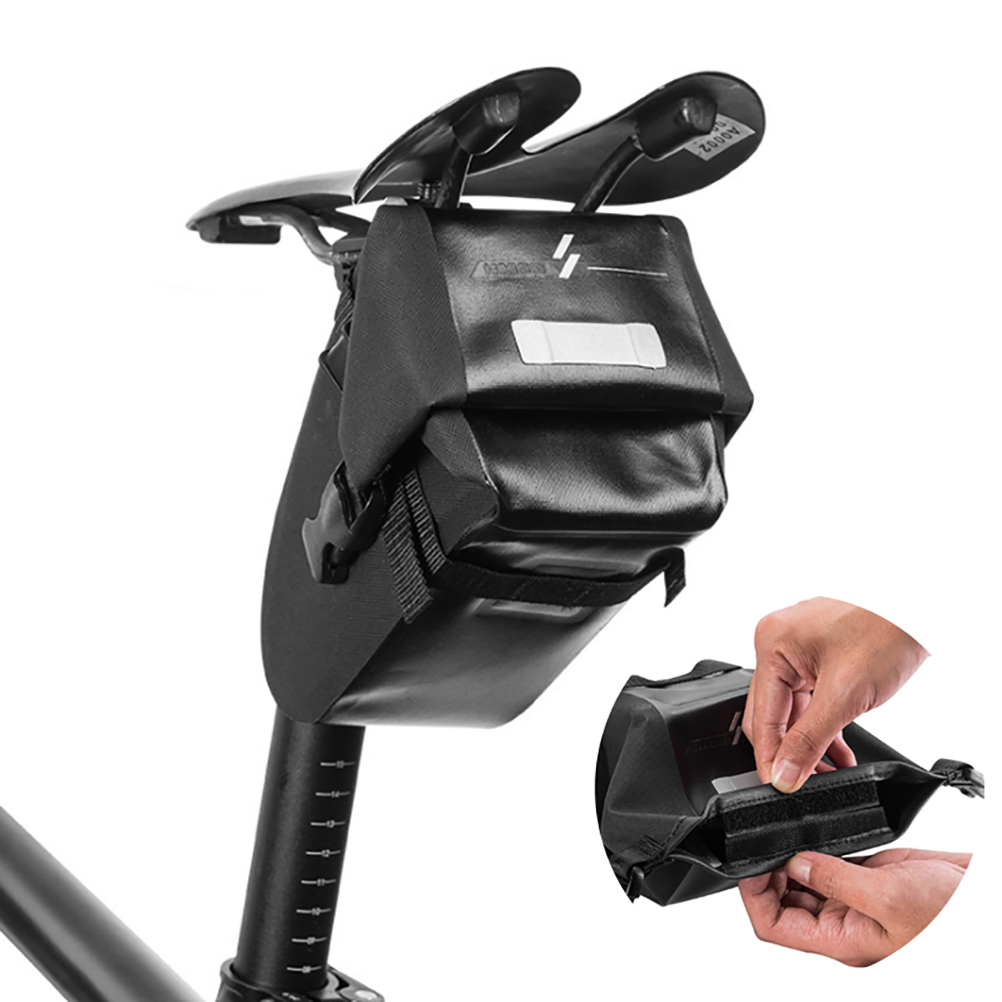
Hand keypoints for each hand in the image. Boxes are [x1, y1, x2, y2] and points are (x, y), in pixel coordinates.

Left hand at [739, 848, 970, 965]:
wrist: (985, 895)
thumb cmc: (950, 912)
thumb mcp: (887, 897)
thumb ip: (834, 880)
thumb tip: (792, 864)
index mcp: (842, 940)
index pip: (775, 926)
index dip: (754, 896)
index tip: (747, 864)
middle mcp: (843, 922)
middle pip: (783, 902)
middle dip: (767, 873)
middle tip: (761, 842)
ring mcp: (854, 899)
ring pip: (802, 881)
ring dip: (788, 859)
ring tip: (780, 834)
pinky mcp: (867, 876)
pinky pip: (827, 864)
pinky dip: (812, 848)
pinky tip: (808, 832)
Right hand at [742, 598, 927, 791]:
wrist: (921, 609)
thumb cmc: (888, 630)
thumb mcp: (846, 695)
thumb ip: (810, 739)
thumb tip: (784, 772)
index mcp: (771, 643)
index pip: (762, 714)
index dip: (771, 756)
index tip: (780, 787)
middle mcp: (777, 641)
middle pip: (772, 711)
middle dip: (789, 751)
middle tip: (802, 784)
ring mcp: (796, 646)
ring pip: (791, 707)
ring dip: (808, 740)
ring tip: (827, 772)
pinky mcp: (815, 653)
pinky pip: (807, 696)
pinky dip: (820, 722)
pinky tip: (837, 750)